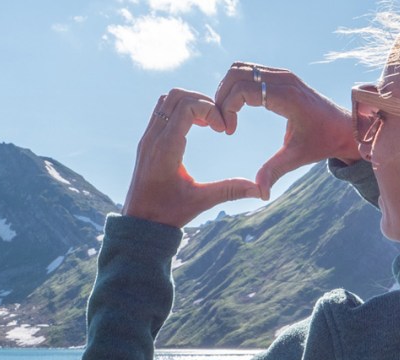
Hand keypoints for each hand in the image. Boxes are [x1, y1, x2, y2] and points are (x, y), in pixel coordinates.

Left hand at [122, 89, 262, 228]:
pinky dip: (180, 110)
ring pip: (166, 100)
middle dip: (202, 101)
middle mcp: (153, 138)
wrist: (139, 223)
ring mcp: (147, 138)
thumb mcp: (201, 201)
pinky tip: (196, 127)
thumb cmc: (168, 214)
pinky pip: (162, 111)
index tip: (222, 129)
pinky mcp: (146, 141)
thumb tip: (260, 191)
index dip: (210, 109)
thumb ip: (230, 191)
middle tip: (218, 121)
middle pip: (176, 95)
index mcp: (166, 149)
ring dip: (190, 103)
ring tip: (208, 122)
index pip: (186, 106)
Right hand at [214, 63, 360, 200]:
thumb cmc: (323, 142)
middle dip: (222, 97)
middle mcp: (284, 79)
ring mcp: (283, 75)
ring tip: (227, 116)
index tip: (228, 132)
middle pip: (237, 73)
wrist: (345, 128)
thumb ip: (275, 172)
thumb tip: (260, 193)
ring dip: (227, 90)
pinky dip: (237, 87)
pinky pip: (250, 73)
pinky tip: (236, 110)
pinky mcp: (281, 77)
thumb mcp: (297, 157)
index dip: (227, 108)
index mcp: (287, 97)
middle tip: (222, 123)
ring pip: (241, 69)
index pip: (243, 89)